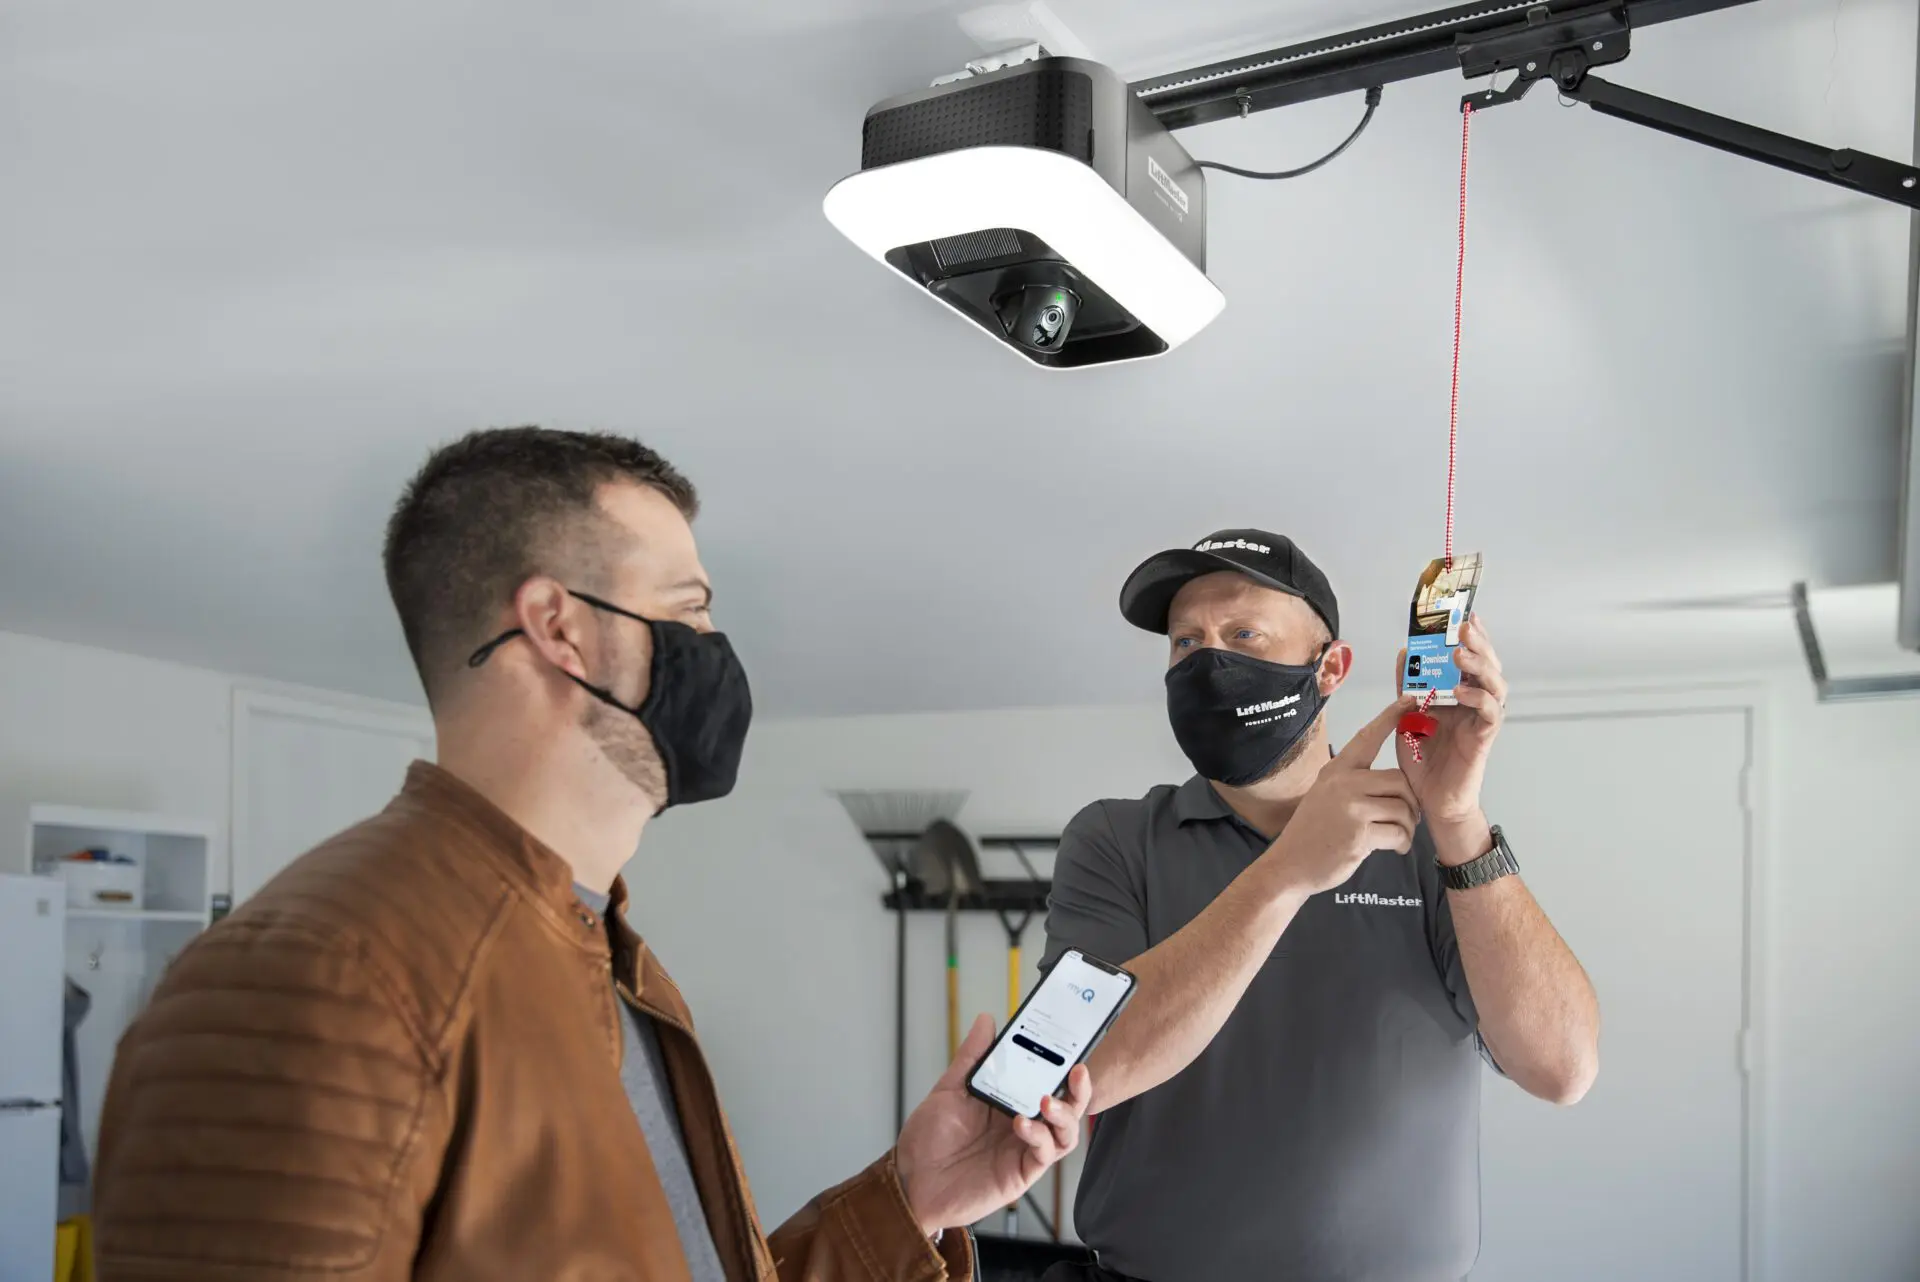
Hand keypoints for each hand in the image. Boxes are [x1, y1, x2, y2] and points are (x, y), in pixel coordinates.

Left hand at [896, 1014, 1090, 1235]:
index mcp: (1010, 1102)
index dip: (1064, 1066)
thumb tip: (987, 1020)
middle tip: (1076, 1072)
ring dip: (1064, 1115)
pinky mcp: (1020, 1173)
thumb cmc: (928, 1139)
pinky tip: (1022, 1125)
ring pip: (1066, 1133)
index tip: (1071, 1045)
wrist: (911, 1181)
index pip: (1048, 1082)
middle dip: (1079, 1090)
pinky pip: (1045, 1155)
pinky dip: (1040, 1137)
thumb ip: (972, 1057)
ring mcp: (1024, 1150)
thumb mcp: (949, 1090)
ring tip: (1046, 1101)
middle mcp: (1023, 1125)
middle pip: (1067, 1107)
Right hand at [1263, 696, 1420, 894]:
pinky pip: (1399, 833)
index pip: (1368, 737)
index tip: (1410, 700)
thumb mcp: (1326, 795)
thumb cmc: (1313, 831)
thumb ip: (1355, 783)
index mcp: (1337, 770)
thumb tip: (1396, 782)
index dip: (1390, 717)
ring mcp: (1352, 809)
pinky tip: (1395, 848)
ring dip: (1407, 827)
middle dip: (1409, 803)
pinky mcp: (1360, 835)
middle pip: (1399, 781)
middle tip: (1406, 818)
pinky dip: (1402, 844)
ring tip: (1398, 837)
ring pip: (1403, 808)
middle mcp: (1344, 784)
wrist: (1290, 865)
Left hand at [1394, 615, 1506, 826]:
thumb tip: (1405, 651)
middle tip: (1465, 625)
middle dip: (1478, 643)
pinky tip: (1461, 691)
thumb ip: (1407, 685)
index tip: (1464, 612)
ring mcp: (1482, 719)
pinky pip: (1489, 713)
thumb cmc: (1423, 759)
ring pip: (1495, 684)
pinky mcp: (1484, 738)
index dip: (1471, 636)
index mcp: (1460, 693)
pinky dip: (1478, 698)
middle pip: (1488, 665)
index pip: (1471, 658)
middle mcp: (1476, 702)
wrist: (1430, 799)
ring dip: (1480, 666)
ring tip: (1461, 654)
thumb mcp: (1407, 714)